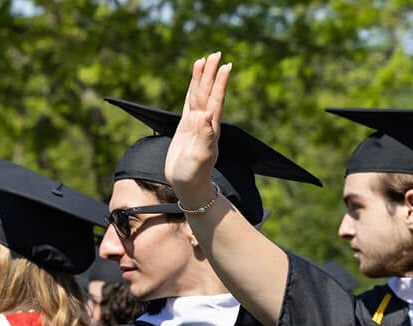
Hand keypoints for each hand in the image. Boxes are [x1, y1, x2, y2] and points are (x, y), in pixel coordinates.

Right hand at [166, 52, 231, 204]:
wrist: (189, 185)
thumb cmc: (194, 175)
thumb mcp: (200, 157)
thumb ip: (205, 137)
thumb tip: (209, 115)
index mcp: (210, 127)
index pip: (216, 99)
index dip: (220, 82)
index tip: (226, 65)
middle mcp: (205, 122)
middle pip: (207, 92)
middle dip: (211, 73)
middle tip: (216, 53)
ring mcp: (196, 123)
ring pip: (198, 95)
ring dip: (202, 78)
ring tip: (204, 60)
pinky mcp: (186, 127)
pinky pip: (188, 103)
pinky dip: (191, 91)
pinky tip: (193, 83)